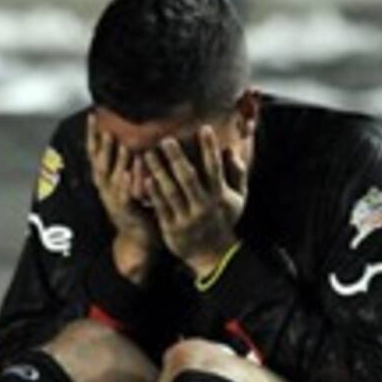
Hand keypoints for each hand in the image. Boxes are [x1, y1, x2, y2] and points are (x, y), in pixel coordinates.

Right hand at [87, 112, 160, 282]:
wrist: (138, 241)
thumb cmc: (139, 208)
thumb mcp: (130, 183)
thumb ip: (131, 163)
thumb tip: (135, 139)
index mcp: (106, 180)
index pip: (96, 153)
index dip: (93, 135)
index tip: (94, 114)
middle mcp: (105, 188)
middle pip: (99, 161)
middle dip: (102, 143)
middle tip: (105, 124)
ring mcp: (113, 200)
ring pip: (112, 177)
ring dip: (116, 159)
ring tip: (122, 142)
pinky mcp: (126, 211)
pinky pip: (125, 195)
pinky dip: (126, 183)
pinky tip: (129, 173)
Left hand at [142, 126, 248, 277]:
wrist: (210, 253)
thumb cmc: (222, 219)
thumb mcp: (237, 199)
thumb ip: (237, 174)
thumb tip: (232, 150)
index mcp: (219, 196)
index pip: (215, 168)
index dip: (209, 149)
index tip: (204, 128)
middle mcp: (203, 205)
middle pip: (189, 178)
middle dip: (177, 158)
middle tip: (165, 139)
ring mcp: (186, 217)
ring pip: (171, 192)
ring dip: (159, 171)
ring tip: (147, 154)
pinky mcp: (171, 227)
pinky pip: (160, 207)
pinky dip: (153, 193)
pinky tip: (144, 179)